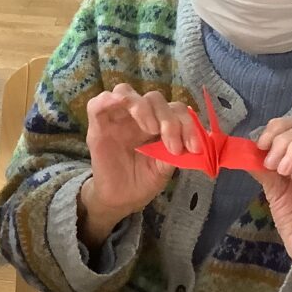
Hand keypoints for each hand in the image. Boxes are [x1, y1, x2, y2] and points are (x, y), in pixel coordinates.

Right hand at [80, 84, 201, 246]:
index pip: (175, 109)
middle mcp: (139, 116)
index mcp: (159, 123)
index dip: (187, 123)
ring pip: (126, 92)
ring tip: (150, 128)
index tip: (193, 147)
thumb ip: (175, 151)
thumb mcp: (164, 168)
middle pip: (154, 98)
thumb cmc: (143, 181)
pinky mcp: (98, 125)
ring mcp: (118, 118)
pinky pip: (97, 103)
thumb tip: (193, 142)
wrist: (121, 200)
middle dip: (168, 119)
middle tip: (172, 145)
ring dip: (142, 106)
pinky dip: (108, 100)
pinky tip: (120, 105)